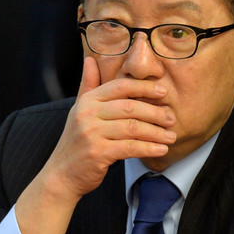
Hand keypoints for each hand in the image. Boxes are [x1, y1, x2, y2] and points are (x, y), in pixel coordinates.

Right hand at [15, 57, 176, 233]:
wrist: (62, 174)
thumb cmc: (78, 141)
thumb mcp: (80, 110)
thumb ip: (88, 85)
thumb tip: (90, 59)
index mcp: (87, 100)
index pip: (121, 87)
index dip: (144, 87)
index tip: (164, 91)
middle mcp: (87, 114)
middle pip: (130, 107)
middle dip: (156, 112)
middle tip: (172, 118)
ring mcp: (91, 134)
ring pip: (133, 128)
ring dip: (157, 133)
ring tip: (171, 136)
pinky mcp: (97, 153)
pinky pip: (130, 147)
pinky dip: (149, 148)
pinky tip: (161, 150)